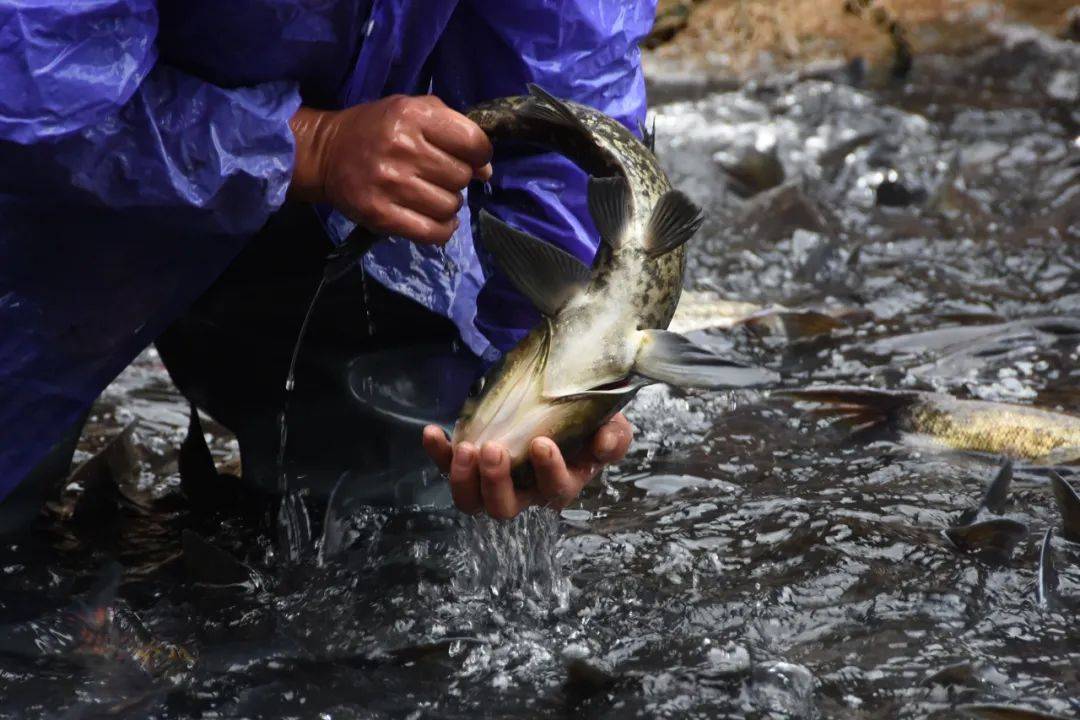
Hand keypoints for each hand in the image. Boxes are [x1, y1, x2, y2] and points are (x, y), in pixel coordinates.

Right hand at [288, 95, 492, 244]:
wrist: (325, 154)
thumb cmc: (376, 128)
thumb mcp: (412, 111)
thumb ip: (453, 130)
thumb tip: (485, 171)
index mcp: (413, 115)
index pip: (473, 143)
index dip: (479, 154)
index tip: (470, 158)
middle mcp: (403, 148)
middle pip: (461, 177)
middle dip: (457, 179)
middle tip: (439, 176)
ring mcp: (391, 184)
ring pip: (450, 206)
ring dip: (448, 204)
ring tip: (432, 196)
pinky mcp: (381, 215)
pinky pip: (433, 233)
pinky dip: (443, 230)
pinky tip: (437, 220)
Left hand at [421, 414, 633, 519]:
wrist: (560, 405)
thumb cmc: (587, 421)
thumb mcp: (611, 425)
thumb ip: (614, 437)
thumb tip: (603, 443)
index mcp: (561, 483)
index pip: (555, 489)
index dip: (548, 472)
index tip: (541, 443)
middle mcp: (525, 491)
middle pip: (504, 508)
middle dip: (496, 482)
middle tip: (493, 449)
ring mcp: (494, 481)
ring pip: (473, 501)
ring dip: (464, 479)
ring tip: (465, 449)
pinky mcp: (471, 464)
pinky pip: (448, 467)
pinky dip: (438, 454)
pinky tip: (432, 433)